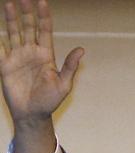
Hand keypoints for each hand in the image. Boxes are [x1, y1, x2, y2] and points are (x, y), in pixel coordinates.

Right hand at [0, 0, 82, 152]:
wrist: (33, 114)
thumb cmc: (50, 101)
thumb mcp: (64, 85)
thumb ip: (70, 66)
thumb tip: (82, 50)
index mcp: (46, 55)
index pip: (44, 30)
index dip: (43, 16)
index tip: (41, 2)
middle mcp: (31, 52)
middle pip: (27, 27)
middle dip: (26, 12)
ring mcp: (17, 57)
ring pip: (13, 32)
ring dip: (10, 18)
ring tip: (9, 3)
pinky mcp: (5, 64)